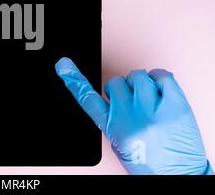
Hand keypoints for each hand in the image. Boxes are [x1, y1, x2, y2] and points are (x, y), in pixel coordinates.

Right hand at [55, 57, 211, 174]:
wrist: (178, 175)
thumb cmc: (149, 162)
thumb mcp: (119, 143)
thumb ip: (113, 117)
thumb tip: (117, 94)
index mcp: (113, 128)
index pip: (88, 99)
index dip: (74, 80)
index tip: (63, 65)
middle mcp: (130, 117)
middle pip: (116, 82)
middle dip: (122, 89)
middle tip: (133, 103)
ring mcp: (153, 110)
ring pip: (138, 76)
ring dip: (141, 83)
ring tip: (149, 99)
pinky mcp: (175, 106)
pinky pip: (162, 76)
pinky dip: (160, 78)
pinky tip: (160, 88)